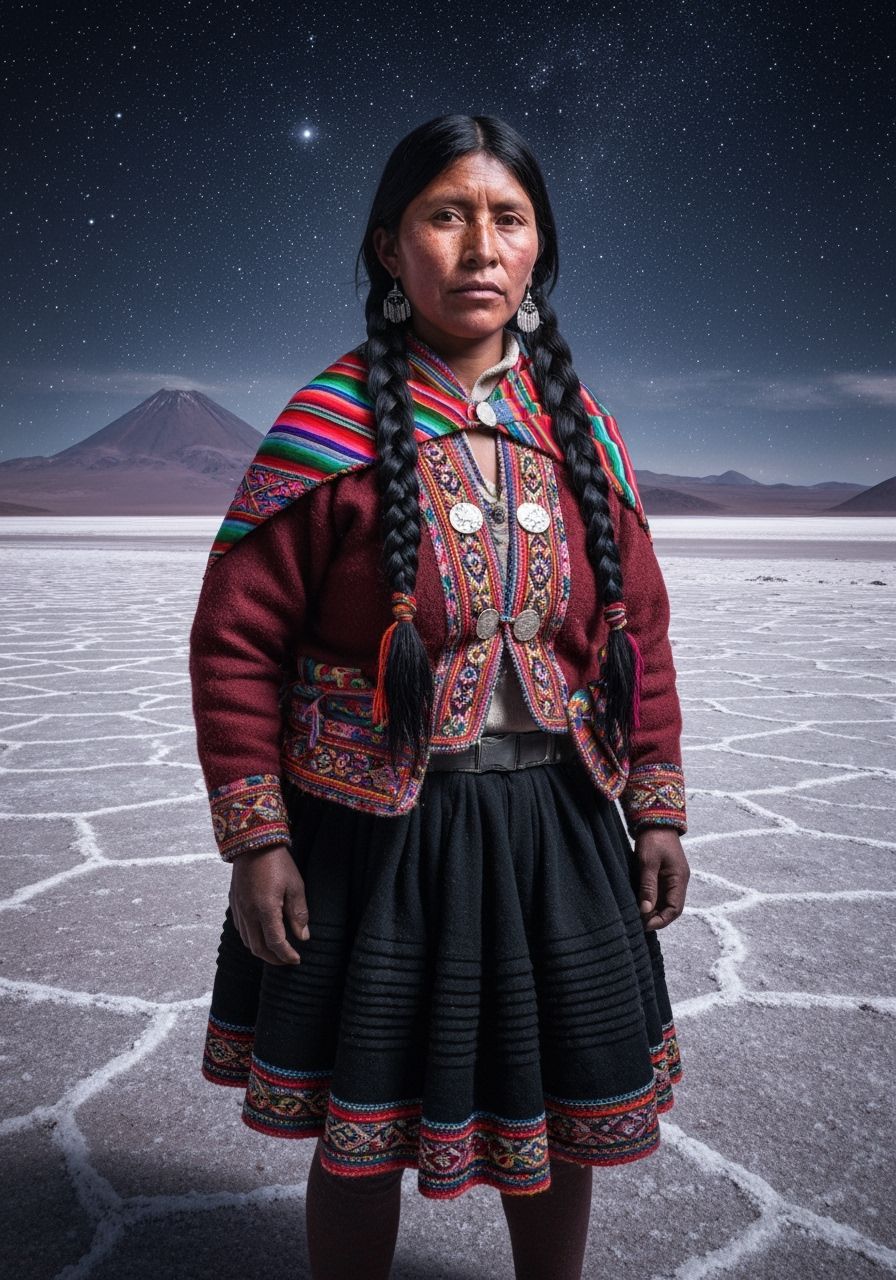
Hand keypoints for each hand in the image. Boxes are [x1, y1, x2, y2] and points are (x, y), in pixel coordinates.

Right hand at [229, 843, 310, 964]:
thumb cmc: (278, 862)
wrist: (253, 842)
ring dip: (261, 950)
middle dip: (273, 959)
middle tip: (287, 960)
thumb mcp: (295, 886)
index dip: (287, 955)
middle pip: (258, 948)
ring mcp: (238, 909)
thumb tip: (303, 937)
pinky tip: (261, 935)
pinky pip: (240, 929)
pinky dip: (251, 939)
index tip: (297, 959)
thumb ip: (299, 914)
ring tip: (276, 951)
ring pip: (247, 941)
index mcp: (265, 909)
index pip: (276, 943)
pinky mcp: (233, 903)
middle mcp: (248, 913)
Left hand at [633, 827, 688, 930]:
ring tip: (636, 915)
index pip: (675, 909)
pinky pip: (659, 893)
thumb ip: (647, 886)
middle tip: (637, 922)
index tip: (644, 924)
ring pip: (664, 901)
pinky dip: (651, 900)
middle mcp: (678, 881)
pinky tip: (638, 903)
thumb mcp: (648, 862)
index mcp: (679, 879)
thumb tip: (645, 910)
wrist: (655, 819)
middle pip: (670, 908)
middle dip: (656, 917)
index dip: (661, 920)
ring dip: (653, 910)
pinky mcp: (663, 874)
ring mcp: (672, 878)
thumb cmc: (653, 839)